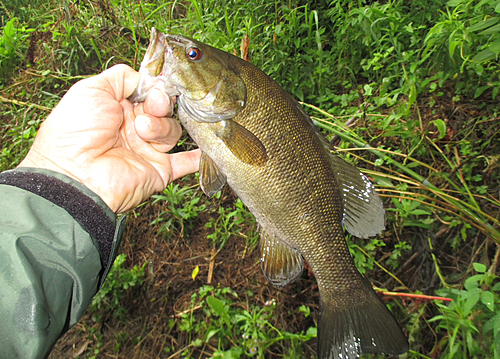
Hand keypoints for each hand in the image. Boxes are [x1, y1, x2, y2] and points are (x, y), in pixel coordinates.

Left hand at [19, 64, 199, 212]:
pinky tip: (209, 148)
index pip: (146, 92)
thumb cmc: (76, 132)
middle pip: (162, 109)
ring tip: (144, 131)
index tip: (157, 85)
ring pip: (172, 130)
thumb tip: (145, 78)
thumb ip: (120, 77)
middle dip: (160, 104)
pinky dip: (198, 157)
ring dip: (161, 127)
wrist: (76, 176)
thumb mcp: (91, 89)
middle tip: (153, 106)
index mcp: (116, 109)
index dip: (154, 87)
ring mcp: (146, 151)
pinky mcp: (159, 171)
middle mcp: (132, 129)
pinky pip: (185, 163)